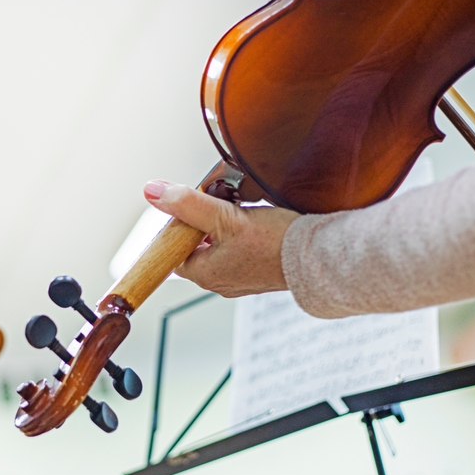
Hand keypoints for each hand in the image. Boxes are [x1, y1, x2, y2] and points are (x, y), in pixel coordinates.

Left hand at [143, 180, 298, 296]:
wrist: (320, 257)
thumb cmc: (276, 244)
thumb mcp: (224, 217)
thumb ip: (188, 203)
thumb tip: (153, 192)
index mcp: (205, 275)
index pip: (174, 251)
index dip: (178, 227)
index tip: (189, 208)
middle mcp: (221, 282)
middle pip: (196, 247)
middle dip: (202, 223)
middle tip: (217, 203)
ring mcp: (242, 278)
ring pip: (219, 246)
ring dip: (223, 226)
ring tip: (237, 209)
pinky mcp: (260, 271)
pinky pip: (241, 249)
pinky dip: (242, 233)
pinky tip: (255, 220)